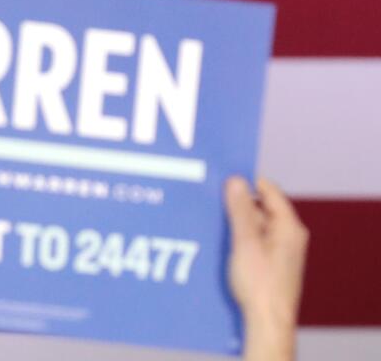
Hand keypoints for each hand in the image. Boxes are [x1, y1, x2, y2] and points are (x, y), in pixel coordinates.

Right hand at [224, 177, 307, 360]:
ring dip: (233, 222)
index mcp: (289, 227)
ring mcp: (279, 251)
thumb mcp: (245, 242)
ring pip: (253, 226)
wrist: (266, 323)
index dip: (246, 181)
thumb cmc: (260, 285)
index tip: (222, 176)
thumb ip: (240, 210)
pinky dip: (235, 238)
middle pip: (259, 208)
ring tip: (210, 220)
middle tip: (210, 199)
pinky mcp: (269, 264)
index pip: (268, 190)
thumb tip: (235, 181)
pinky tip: (217, 242)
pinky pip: (251, 241)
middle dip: (235, 203)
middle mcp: (287, 236)